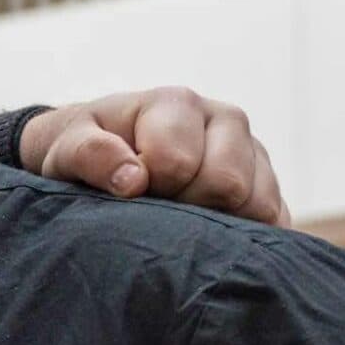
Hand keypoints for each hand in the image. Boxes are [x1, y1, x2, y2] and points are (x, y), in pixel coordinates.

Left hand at [20, 88, 286, 223]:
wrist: (103, 152)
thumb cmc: (83, 151)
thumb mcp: (67, 148)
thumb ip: (90, 155)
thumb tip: (133, 180)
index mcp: (176, 104)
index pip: (178, 163)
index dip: (149, 190)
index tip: (128, 195)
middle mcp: (224, 120)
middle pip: (228, 183)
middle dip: (187, 208)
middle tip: (157, 213)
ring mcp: (252, 151)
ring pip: (259, 204)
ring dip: (219, 226)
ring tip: (181, 223)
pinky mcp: (268, 184)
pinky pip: (277, 222)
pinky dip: (246, 240)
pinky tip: (211, 238)